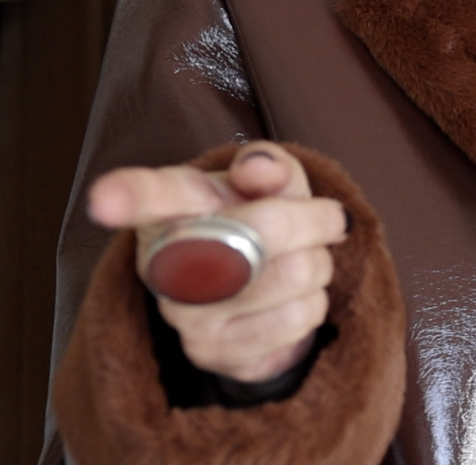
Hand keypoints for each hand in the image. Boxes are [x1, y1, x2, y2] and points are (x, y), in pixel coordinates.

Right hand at [86, 142, 347, 382]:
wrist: (261, 293)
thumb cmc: (257, 222)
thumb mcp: (268, 185)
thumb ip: (268, 166)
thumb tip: (258, 167)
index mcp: (171, 209)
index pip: (150, 197)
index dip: (128, 197)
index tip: (103, 200)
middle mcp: (165, 264)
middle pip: (263, 230)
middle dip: (313, 221)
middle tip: (325, 219)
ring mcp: (183, 315)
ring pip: (297, 275)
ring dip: (319, 264)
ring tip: (296, 264)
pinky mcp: (211, 354)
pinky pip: (299, 319)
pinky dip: (313, 303)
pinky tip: (289, 301)